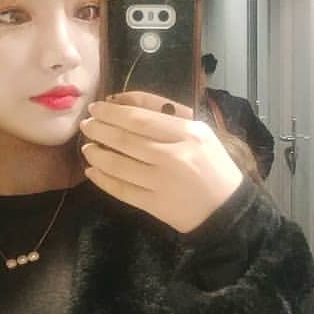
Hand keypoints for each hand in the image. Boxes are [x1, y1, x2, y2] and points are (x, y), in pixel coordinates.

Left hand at [80, 91, 243, 233]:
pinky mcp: (155, 205)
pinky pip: (121, 190)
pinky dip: (103, 180)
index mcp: (188, 133)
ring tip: (87, 148)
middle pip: (126, 139)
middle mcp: (174, 156)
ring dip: (97, 154)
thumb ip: (167, 116)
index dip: (113, 112)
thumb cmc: (213, 166)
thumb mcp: (200, 132)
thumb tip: (125, 103)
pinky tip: (93, 172)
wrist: (227, 210)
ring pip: (119, 164)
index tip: (96, 108)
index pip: (141, 118)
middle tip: (86, 125)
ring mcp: (163, 182)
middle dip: (99, 129)